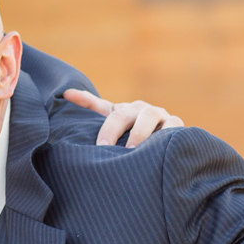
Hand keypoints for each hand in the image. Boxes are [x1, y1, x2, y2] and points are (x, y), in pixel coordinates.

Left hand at [63, 89, 182, 146]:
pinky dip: (171, 136)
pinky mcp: (178, 127)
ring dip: (145, 133)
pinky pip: (177, 129)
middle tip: (117, 151)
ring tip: (137, 150)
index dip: (107, 130)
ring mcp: (162, 117)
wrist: (158, 137)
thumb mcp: (109, 117)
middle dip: (124, 132)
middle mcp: (144, 110)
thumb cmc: (127, 130)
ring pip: (155, 118)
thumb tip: (65, 93)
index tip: (100, 146)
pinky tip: (163, 148)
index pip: (113, 115)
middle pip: (133, 115)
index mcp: (126, 109)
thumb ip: (91, 105)